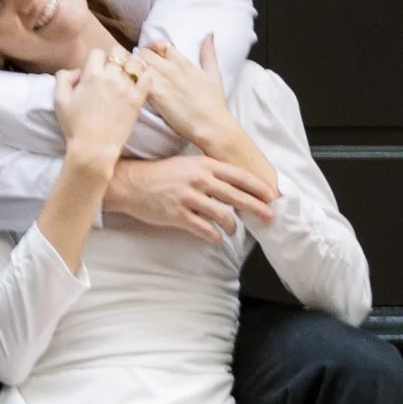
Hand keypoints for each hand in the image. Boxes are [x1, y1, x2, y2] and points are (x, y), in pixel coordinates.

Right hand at [52, 43, 146, 179]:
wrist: (94, 148)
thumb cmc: (75, 126)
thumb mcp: (59, 100)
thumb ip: (63, 78)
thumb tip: (76, 71)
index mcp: (91, 75)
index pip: (98, 52)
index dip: (96, 59)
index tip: (96, 69)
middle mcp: (110, 77)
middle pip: (118, 52)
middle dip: (115, 57)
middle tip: (113, 69)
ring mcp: (126, 88)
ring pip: (135, 62)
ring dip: (131, 65)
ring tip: (128, 74)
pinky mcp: (137, 99)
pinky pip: (148, 78)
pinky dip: (145, 76)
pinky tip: (140, 81)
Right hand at [107, 145, 276, 245]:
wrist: (131, 183)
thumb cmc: (162, 175)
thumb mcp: (188, 165)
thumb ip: (210, 173)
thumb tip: (233, 186)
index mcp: (203, 165)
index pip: (238, 176)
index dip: (257, 187)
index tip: (271, 196)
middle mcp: (199, 179)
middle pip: (236, 196)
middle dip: (256, 208)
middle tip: (269, 217)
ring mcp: (188, 197)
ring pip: (222, 215)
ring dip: (232, 226)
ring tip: (233, 230)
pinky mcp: (177, 214)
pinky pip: (203, 229)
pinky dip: (214, 236)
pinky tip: (217, 239)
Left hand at [137, 35, 277, 216]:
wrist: (211, 125)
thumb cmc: (214, 103)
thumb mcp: (214, 74)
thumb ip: (209, 53)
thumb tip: (209, 34)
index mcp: (183, 62)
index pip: (161, 44)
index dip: (153, 48)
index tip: (151, 58)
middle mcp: (171, 68)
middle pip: (145, 52)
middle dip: (139, 58)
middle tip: (136, 69)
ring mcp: (162, 81)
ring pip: (138, 64)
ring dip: (132, 70)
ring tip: (131, 80)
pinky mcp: (155, 95)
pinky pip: (137, 81)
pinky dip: (131, 82)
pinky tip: (131, 91)